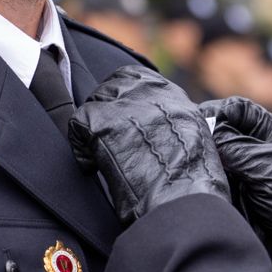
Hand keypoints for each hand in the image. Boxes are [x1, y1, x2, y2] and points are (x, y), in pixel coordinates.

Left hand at [70, 66, 229, 225]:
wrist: (182, 193)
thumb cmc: (192, 178)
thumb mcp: (194, 136)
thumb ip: (173, 122)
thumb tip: (160, 129)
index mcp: (170, 93)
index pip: (135, 78)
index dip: (122, 97)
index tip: (119, 116)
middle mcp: (146, 92)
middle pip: (111, 88)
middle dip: (105, 110)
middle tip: (105, 137)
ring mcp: (122, 104)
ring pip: (93, 104)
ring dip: (93, 128)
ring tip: (98, 153)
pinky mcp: (101, 122)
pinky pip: (77, 124)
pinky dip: (80, 147)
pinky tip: (91, 165)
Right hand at [200, 97, 271, 271]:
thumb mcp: (267, 167)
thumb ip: (235, 147)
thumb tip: (207, 132)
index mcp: (270, 134)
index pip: (239, 109)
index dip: (220, 111)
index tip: (201, 121)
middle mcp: (254, 150)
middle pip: (222, 132)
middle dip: (206, 135)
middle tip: (190, 142)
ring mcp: (242, 172)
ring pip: (213, 156)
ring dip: (202, 158)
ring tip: (190, 162)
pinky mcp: (233, 193)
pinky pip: (212, 179)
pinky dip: (203, 178)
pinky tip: (194, 180)